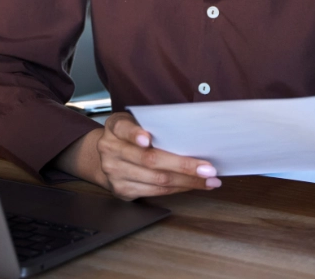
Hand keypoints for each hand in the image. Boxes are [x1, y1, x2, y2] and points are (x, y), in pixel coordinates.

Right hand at [61, 113, 221, 199]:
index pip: (124, 129)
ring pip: (156, 180)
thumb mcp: (134, 122)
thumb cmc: (129, 137)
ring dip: (187, 181)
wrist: (105, 157)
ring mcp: (114, 172)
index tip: (147, 139)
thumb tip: (191, 135)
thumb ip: (153, 125)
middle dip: (183, 165)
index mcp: (114, 127)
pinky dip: (178, 189)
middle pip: (149, 160)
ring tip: (209, 180)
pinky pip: (155, 191)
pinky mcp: (121, 190)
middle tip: (208, 168)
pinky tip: (192, 185)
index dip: (135, 134)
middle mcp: (110, 150)